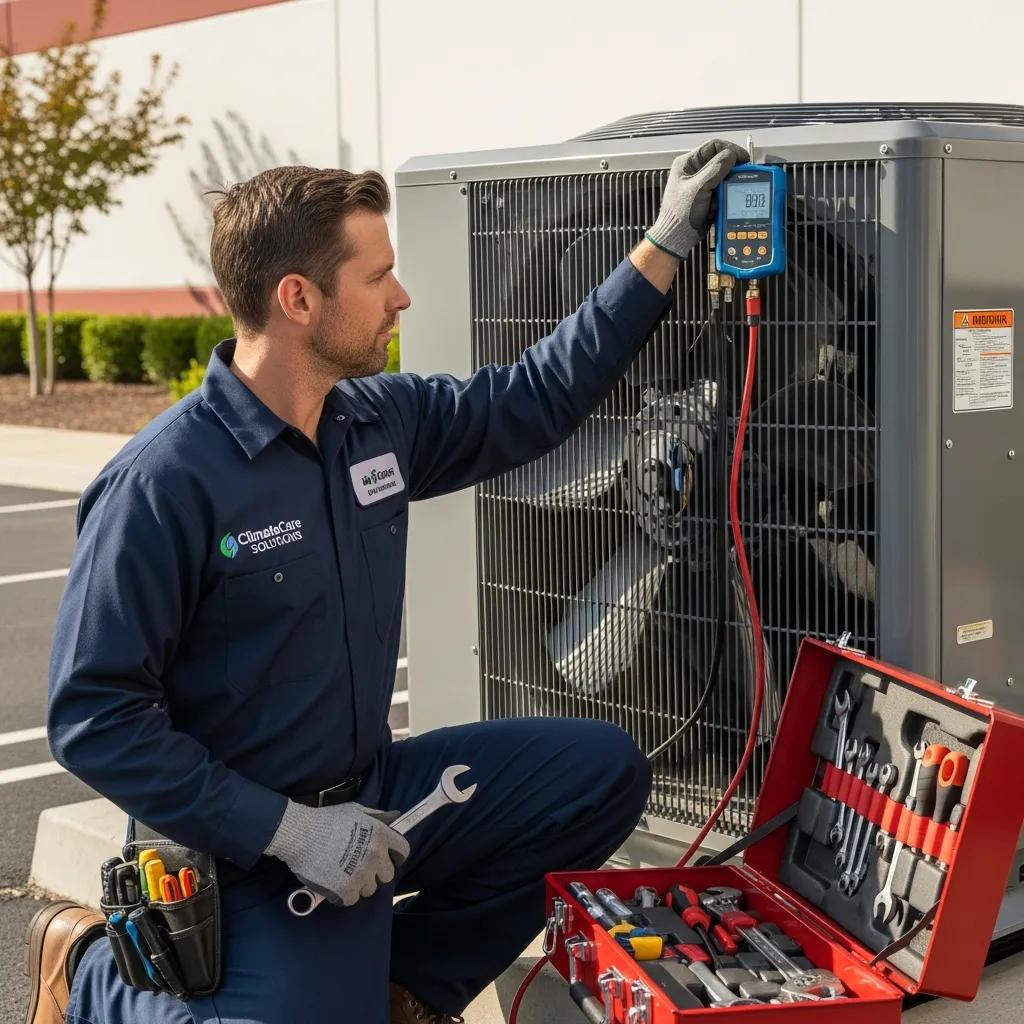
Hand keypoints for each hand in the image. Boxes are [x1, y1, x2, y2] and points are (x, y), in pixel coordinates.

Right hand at [265, 800, 409, 906]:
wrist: (301, 834)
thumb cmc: (327, 820)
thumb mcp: (356, 811)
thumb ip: (377, 816)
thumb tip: (395, 816)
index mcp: (381, 835)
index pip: (403, 851)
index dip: (394, 855)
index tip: (386, 858)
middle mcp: (375, 856)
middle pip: (387, 875)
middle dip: (376, 872)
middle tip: (359, 866)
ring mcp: (361, 874)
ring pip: (369, 889)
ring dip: (359, 884)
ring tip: (343, 873)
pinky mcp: (345, 890)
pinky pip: (352, 899)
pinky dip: (343, 895)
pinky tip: (334, 883)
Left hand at [645, 140, 749, 258]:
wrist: (678, 238)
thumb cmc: (679, 214)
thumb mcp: (699, 188)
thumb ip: (715, 169)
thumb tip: (731, 155)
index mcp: (687, 163)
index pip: (714, 146)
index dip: (731, 150)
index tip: (743, 158)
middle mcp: (694, 171)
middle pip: (721, 161)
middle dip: (730, 172)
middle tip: (739, 177)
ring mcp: (701, 184)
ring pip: (723, 177)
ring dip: (726, 188)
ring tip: (722, 197)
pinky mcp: (707, 196)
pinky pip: (722, 192)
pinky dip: (723, 198)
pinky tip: (716, 207)